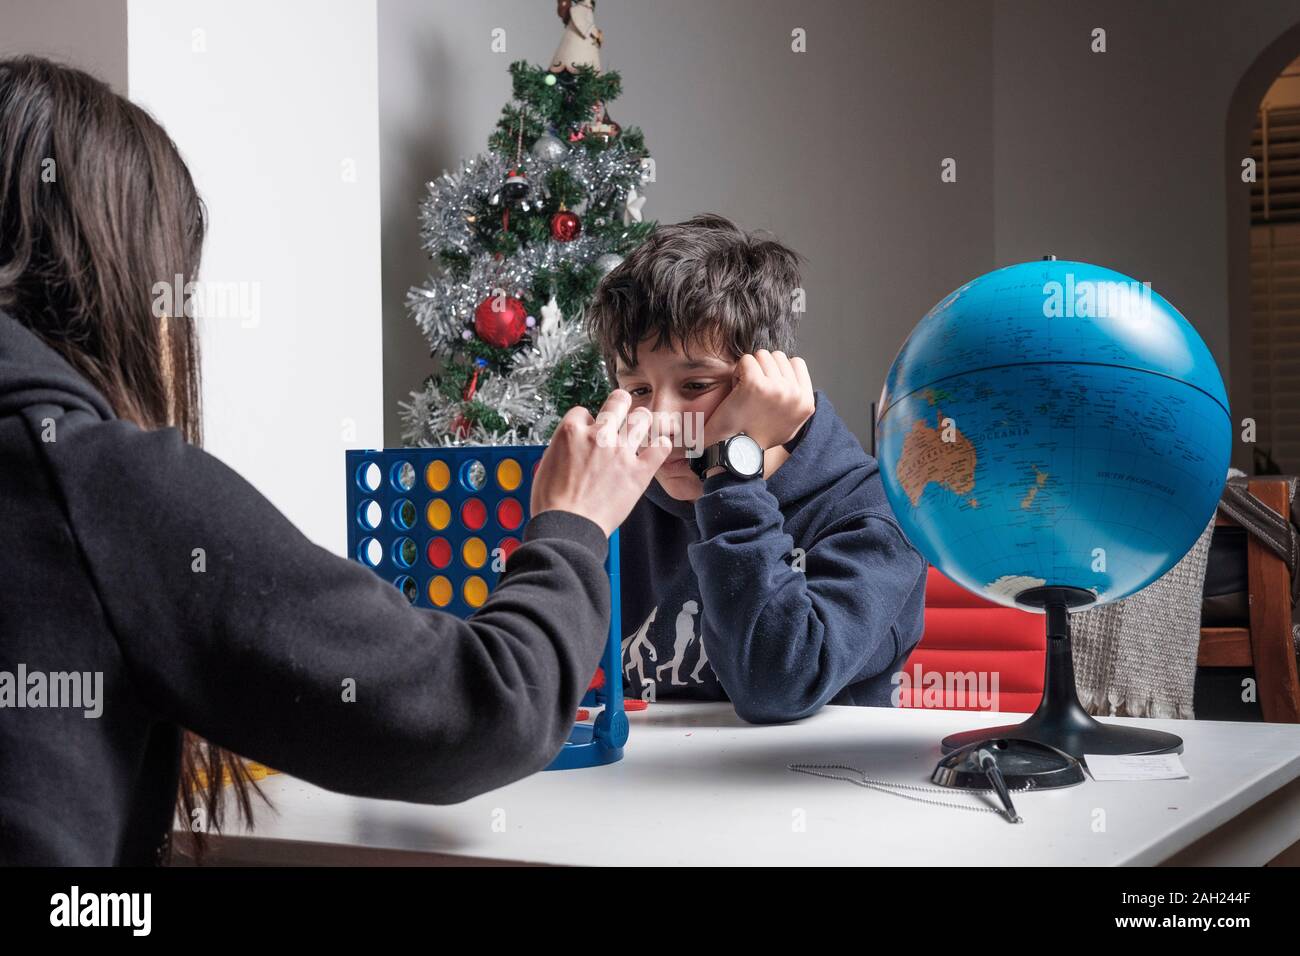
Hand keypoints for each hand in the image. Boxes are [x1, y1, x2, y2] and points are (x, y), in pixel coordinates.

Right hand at [531, 389, 672, 536]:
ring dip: (642, 421)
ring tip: (641, 428)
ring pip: (642, 418)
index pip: (584, 412)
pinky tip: (659, 447)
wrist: (567, 527)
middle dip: (620, 403)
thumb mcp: (546, 465)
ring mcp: (621, 452)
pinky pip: (661, 448)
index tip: (589, 432)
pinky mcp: (639, 471)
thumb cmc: (552, 504)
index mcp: (571, 432)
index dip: (587, 422)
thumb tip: (573, 446)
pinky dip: (662, 446)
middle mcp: (598, 436)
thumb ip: (564, 449)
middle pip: (618, 401)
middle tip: (622, 409)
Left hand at [702, 350, 813, 451]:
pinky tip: (736, 391)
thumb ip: (796, 400)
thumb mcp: (790, 423)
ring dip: (750, 370)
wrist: (736, 451)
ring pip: (762, 356)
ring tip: (745, 391)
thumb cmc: (757, 438)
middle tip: (754, 392)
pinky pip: (746, 360)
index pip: (797, 363)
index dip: (778, 370)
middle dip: (764, 369)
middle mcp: (795, 394)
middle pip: (778, 357)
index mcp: (806, 402)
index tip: (767, 388)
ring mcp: (777, 388)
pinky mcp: (756, 384)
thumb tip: (795, 379)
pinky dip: (738, 373)